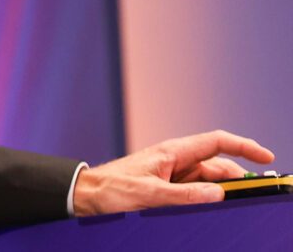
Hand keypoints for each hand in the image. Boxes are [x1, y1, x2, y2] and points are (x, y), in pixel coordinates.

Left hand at [73, 130, 274, 215]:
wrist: (87, 195)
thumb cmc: (112, 189)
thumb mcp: (149, 195)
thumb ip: (185, 195)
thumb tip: (219, 193)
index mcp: (172, 152)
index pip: (216, 142)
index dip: (244, 146)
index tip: (267, 157)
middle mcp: (175, 160)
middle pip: (218, 166)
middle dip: (238, 179)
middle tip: (254, 197)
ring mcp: (172, 175)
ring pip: (208, 181)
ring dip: (222, 192)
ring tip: (236, 207)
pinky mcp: (167, 188)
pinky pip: (195, 192)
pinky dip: (207, 199)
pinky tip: (213, 211)